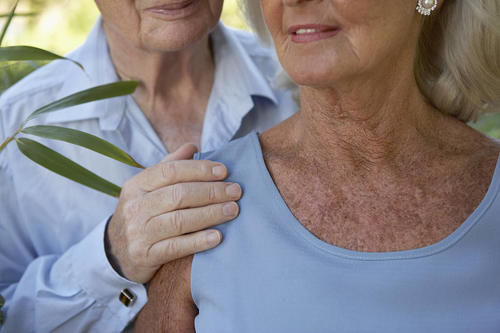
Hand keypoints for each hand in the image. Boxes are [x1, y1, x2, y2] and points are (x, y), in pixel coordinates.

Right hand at [106, 143, 240, 282]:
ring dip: (211, 214)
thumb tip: (192, 146)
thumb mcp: (148, 187)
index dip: (199, 169)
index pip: (170, 170)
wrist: (116, 252)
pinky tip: (217, 236)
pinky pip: (176, 247)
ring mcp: (139, 232)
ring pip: (179, 220)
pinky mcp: (146, 255)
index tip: (223, 171)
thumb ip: (170, 166)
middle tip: (235, 191)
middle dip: (211, 191)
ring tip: (233, 210)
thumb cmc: (142, 213)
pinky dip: (198, 241)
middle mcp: (136, 207)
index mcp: (137, 185)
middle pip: (178, 194)